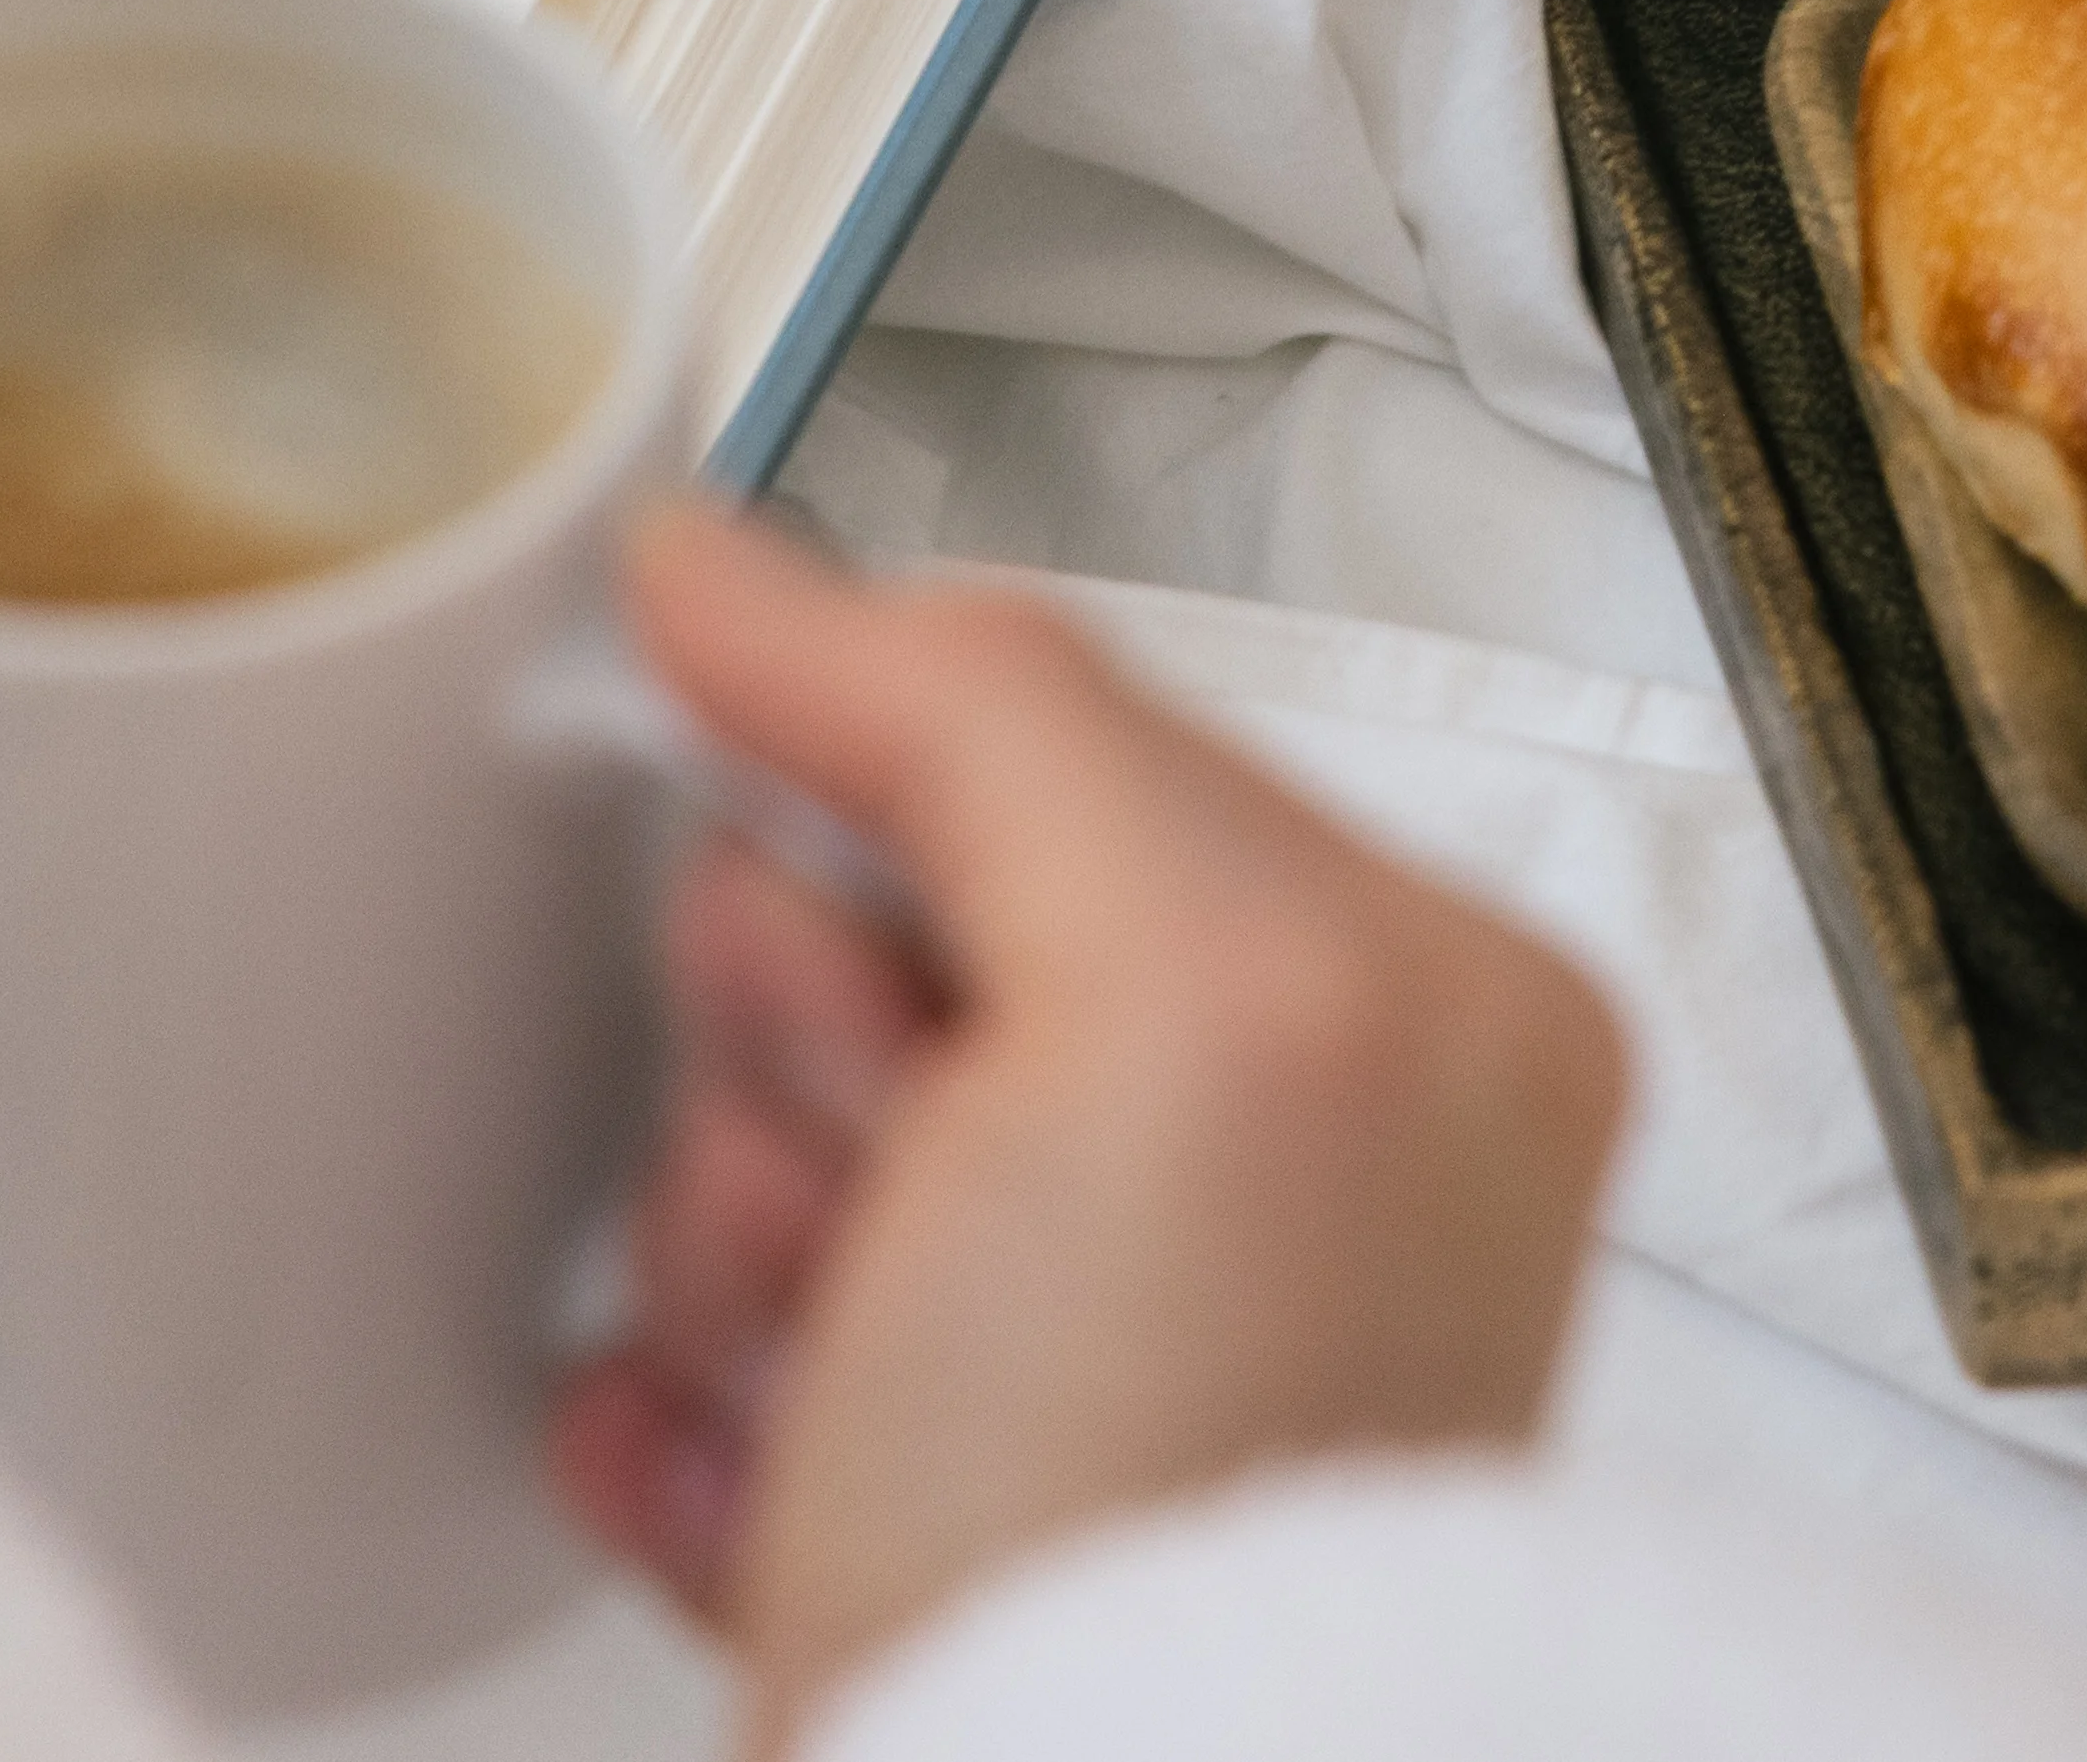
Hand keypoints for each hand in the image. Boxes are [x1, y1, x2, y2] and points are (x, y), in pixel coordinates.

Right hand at [551, 504, 1626, 1742]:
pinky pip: (705, 1354)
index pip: (1046, 745)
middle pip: (879, 942)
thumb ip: (990, 719)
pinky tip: (753, 1480)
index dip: (891, 840)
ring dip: (734, 1251)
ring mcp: (1108, 1356)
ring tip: (836, 1390)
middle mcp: (1287, 1177)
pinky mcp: (946, 1517)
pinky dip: (675, 1410)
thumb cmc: (1179, 1510)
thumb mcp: (1174, 1003)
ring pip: (770, 1143)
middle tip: (883, 1208)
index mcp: (1411, 1009)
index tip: (877, 971)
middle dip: (799, 1062)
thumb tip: (748, 569)